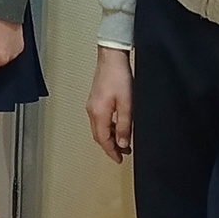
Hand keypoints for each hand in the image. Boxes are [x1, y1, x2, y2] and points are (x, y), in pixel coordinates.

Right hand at [87, 46, 133, 161]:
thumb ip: (124, 125)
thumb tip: (123, 143)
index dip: (111, 152)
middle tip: (121, 154)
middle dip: (109, 147)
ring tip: (121, 143)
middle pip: (98, 136)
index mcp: (99, 114)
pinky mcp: (95, 99)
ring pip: (98, 128)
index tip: (120, 160)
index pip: (104, 140)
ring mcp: (92, 105)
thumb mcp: (127, 104)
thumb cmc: (119, 77)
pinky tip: (116, 127)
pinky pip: (98, 120)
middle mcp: (92, 112)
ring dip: (108, 138)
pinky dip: (106, 128)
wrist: (111, 58)